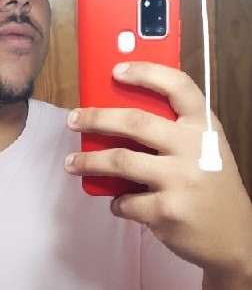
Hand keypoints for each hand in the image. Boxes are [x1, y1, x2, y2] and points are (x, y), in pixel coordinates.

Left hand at [65, 62, 251, 286]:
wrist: (237, 238)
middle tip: (73, 120)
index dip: (146, 72)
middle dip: (96, 118)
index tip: (116, 70)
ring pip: (120, 161)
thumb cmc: (211, 183)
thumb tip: (116, 116)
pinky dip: (116, 202)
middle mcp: (194, 148)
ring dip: (89, 162)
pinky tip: (117, 201)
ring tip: (72, 163)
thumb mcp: (204, 148)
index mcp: (203, 126)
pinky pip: (126, 200)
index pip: (177, 86)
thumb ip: (173, 129)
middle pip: (135, 121)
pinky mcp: (168, 211)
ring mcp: (181, 180)